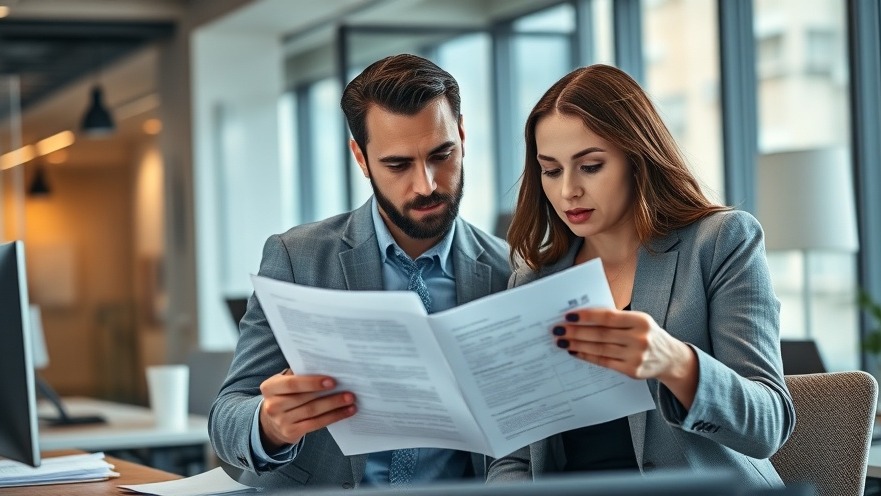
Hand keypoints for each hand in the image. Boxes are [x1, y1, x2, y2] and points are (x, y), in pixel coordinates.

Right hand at [258, 369, 356, 451]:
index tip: (332, 381)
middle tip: (349, 391)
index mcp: (270, 387)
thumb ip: (300, 375)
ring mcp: (280, 421)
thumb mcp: (284, 384)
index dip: (312, 382)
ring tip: (351, 400)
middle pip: (305, 399)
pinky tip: (346, 412)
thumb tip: (328, 367)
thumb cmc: (285, 396)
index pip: (292, 384)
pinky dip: (333, 417)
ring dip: (335, 406)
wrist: (271, 422)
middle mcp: (272, 405)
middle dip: (329, 395)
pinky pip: (316, 424)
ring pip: (312, 412)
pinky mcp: (290, 432)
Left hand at [553, 307, 697, 407]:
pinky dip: (587, 356)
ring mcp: (636, 356)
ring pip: (600, 349)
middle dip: (576, 332)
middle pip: (601, 334)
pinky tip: (575, 352)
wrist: (670, 358)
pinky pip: (604, 362)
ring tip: (562, 341)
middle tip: (558, 330)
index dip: (587, 316)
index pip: (608, 317)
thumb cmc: (647, 334)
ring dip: (577, 345)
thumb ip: (616, 319)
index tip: (568, 316)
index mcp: (641, 320)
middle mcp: (640, 338)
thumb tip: (582, 317)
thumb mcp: (638, 321)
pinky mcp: (632, 371)